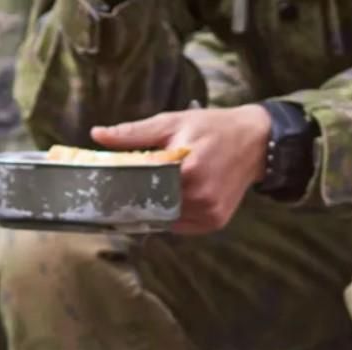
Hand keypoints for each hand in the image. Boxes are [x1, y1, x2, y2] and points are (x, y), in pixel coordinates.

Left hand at [92, 105, 271, 234]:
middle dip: (139, 197)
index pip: (142, 186)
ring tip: (157, 187)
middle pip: (153, 205)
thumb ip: (134, 133)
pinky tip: (176, 196)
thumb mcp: (172, 123)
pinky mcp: (215, 222)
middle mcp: (201, 197)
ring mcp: (210, 212)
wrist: (254, 142)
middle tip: (128, 186)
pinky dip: (173, 213)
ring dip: (157, 207)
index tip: (106, 185)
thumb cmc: (211, 128)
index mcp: (188, 170)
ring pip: (166, 218)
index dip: (122, 186)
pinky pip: (182, 225)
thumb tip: (97, 135)